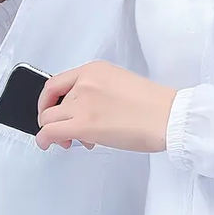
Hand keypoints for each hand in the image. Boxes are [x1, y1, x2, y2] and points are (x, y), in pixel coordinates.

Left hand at [35, 61, 177, 153]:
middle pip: (52, 103)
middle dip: (56, 119)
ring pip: (49, 119)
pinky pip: (49, 132)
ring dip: (54, 131)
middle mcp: (85, 82)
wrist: (169, 117)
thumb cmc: (155, 106)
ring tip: (69, 141)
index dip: (49, 100)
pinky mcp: (82, 124)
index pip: (57, 82)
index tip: (52, 109)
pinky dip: (44, 140)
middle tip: (66, 132)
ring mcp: (82, 103)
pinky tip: (48, 145)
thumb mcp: (122, 85)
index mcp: (95, 69)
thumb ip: (98, 93)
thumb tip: (84, 113)